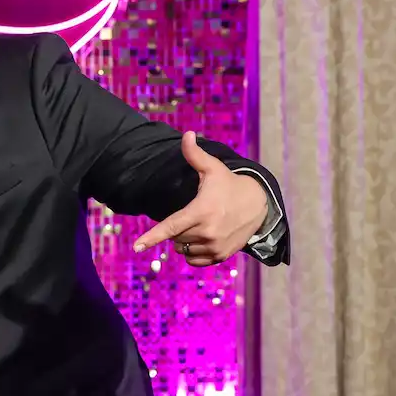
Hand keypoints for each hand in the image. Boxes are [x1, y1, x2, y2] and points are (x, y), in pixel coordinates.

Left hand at [132, 132, 269, 265]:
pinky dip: (192, 253)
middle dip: (178, 228)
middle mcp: (207, 232)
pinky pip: (194, 260)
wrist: (259, 205)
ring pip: (183, 249)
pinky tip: (201, 240)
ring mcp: (214, 246)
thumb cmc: (230, 185)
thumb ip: (195, 155)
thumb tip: (187, 134)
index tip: (137, 246)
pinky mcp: (220, 256)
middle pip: (175, 237)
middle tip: (193, 215)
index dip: (152, 237)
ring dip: (184, 241)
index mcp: (201, 211)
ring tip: (199, 226)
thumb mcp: (214, 168)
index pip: (171, 226)